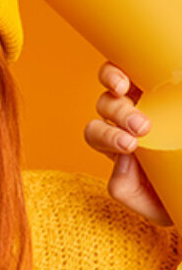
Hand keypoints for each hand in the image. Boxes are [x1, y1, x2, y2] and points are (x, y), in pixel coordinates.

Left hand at [84, 61, 172, 226]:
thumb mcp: (153, 205)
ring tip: (126, 91)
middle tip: (142, 126)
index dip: (106, 137)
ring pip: (113, 86)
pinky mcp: (157, 82)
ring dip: (114, 86)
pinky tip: (139, 69)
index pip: (96, 134)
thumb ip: (128, 190)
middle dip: (119, 116)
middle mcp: (122, 119)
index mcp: (117, 143)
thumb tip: (122, 159)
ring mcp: (140, 97)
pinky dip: (128, 64)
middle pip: (105, 108)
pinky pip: (134, 67)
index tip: (131, 146)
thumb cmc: (174, 193)